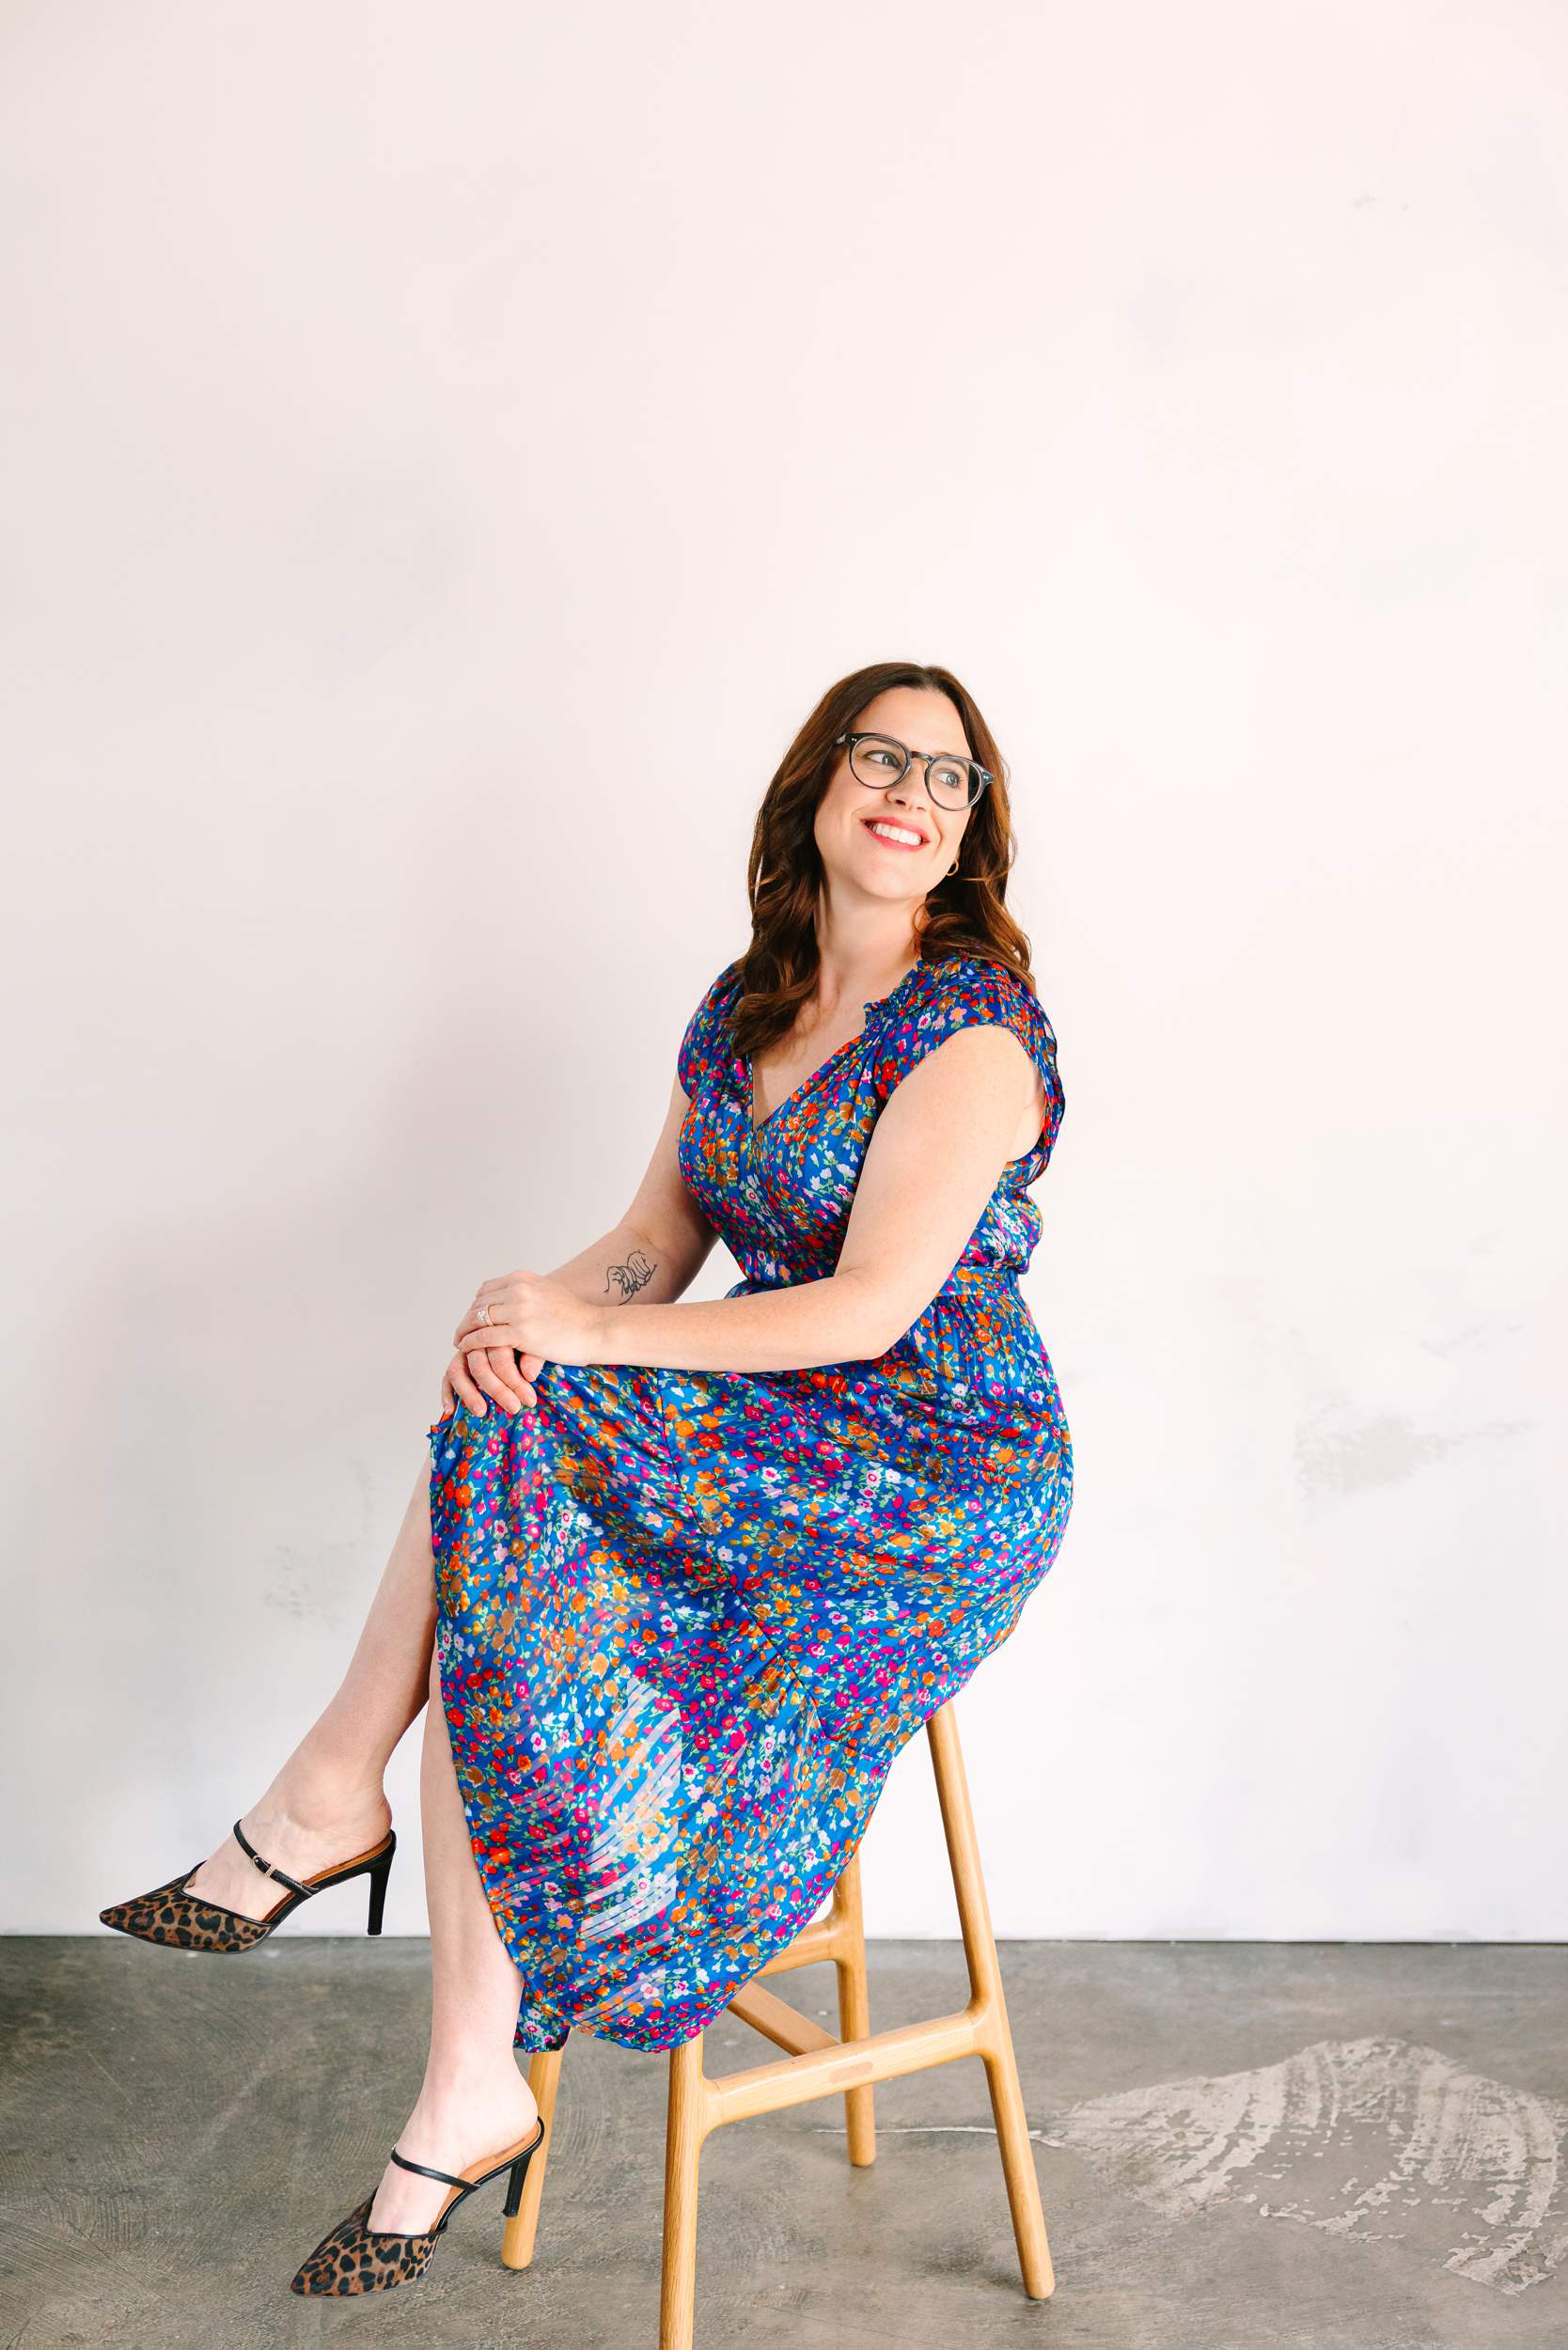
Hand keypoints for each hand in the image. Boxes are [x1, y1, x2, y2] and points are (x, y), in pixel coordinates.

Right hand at [440, 1336, 542, 1420]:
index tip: (529, 1400)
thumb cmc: (534, 1335)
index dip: (514, 1382)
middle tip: (513, 1408)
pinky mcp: (459, 1359)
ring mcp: (466, 1349)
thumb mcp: (540, 1342)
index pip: (500, 1358)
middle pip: (479, 1366)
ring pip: (457, 1370)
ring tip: (481, 1412)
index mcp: (499, 1330)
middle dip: (497, 1390)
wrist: (527, 1322)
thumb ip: (534, 1356)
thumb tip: (530, 1376)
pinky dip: (447, 1392)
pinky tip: (450, 1408)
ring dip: (468, 1393)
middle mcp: (478, 1339)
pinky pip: (449, 1375)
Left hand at [448, 1270, 607, 1415]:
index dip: (476, 1306)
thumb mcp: (546, 1292)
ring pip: (478, 1319)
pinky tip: (466, 1349)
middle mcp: (519, 1289)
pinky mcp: (521, 1332)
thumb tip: (505, 1301)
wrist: (596, 1329)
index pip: (486, 1290)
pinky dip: (470, 1343)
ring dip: (465, 1331)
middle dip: (468, 1319)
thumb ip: (525, 1293)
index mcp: (523, 1278)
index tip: (472, 1319)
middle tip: (461, 1332)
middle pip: (480, 1304)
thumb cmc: (575, 1316)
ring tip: (460, 1342)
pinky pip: (485, 1337)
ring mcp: (520, 1310)